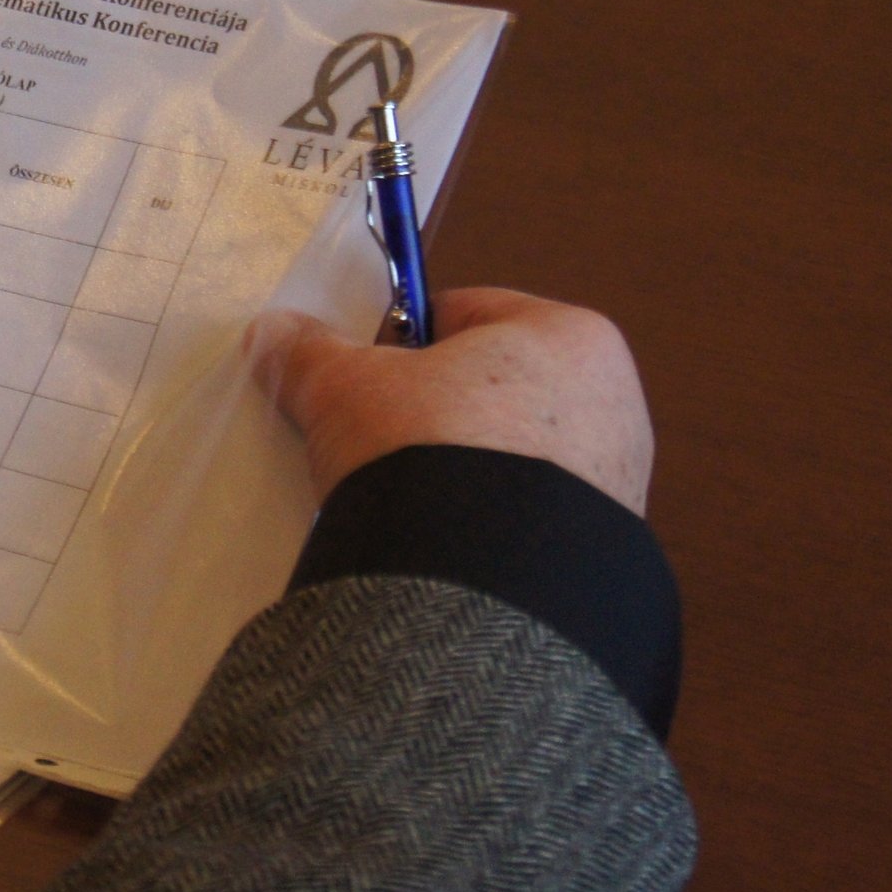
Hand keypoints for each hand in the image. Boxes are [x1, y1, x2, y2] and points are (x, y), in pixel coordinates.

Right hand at [245, 287, 653, 514]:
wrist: (480, 580)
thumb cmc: (429, 447)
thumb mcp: (345, 387)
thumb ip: (309, 353)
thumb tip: (274, 333)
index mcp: (568, 334)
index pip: (465, 311)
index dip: (400, 339)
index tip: (363, 373)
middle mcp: (612, 398)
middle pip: (491, 383)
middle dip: (433, 406)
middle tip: (375, 435)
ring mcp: (617, 478)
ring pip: (510, 452)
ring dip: (461, 465)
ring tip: (403, 494)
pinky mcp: (603, 546)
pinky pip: (526, 512)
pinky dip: (487, 518)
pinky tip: (438, 536)